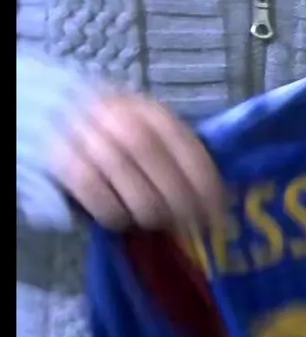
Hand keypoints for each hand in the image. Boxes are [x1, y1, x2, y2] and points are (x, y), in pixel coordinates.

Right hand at [51, 92, 225, 229]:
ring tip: (152, 221)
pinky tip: (120, 221)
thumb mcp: (153, 140)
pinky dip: (110, 209)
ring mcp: (85, 131)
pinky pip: (88, 184)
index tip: (217, 216)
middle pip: (151, 154)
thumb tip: (215, 204)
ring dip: (143, 205)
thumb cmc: (119, 141)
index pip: (185, 145)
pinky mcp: (59, 155)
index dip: (205, 184)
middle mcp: (118, 114)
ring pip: (119, 167)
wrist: (57, 119)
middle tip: (185, 225)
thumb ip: (179, 162)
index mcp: (152, 112)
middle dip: (174, 197)